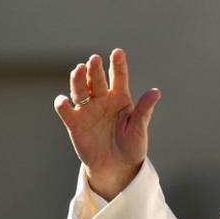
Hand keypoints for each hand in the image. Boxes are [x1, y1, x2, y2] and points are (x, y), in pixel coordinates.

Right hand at [54, 48, 160, 199]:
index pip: (118, 77)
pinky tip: (64, 100)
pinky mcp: (75, 123)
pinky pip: (66, 111)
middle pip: (97, 80)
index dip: (118, 64)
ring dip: (78, 80)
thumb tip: (156, 92)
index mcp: (120, 98)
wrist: (117, 166)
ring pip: (80, 90)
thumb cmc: (132, 145)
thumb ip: (145, 110)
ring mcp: (87, 110)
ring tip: (80, 69)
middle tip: (94, 59)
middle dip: (95, 69)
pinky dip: (63, 104)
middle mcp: (102, 100)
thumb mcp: (140, 128)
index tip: (118, 52)